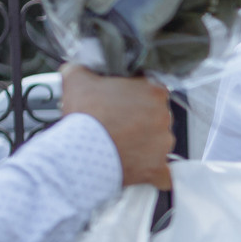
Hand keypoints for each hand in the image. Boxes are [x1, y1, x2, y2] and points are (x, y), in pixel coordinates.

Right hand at [62, 66, 174, 188]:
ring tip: (120, 143)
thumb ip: (82, 69)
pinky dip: (154, 172)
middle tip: (118, 123)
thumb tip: (78, 68)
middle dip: (139, 119)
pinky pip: (163, 173)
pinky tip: (142, 168)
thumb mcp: (76, 79)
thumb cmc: (84, 117)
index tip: (122, 102)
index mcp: (153, 91)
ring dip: (143, 143)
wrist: (79, 151)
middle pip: (156, 116)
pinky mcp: (157, 167)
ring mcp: (163, 143)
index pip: (150, 90)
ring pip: (158, 142)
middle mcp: (164, 116)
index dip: (134, 96)